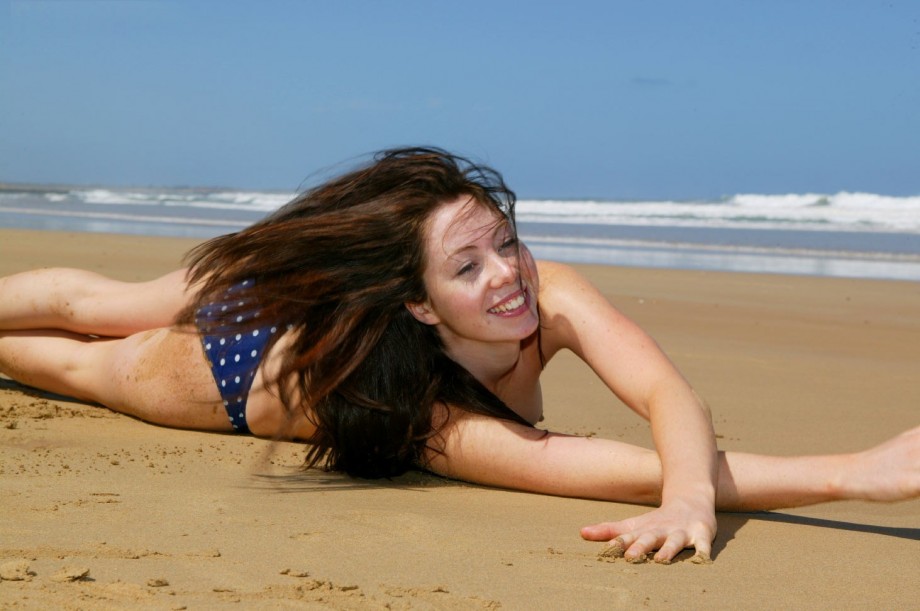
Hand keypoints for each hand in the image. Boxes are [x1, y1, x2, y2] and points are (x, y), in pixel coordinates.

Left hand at [580, 499, 716, 563]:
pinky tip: (702, 561)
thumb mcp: (634, 524)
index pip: (628, 536)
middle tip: (629, 557)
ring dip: (668, 550)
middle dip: (640, 547)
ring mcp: (682, 532)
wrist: (691, 500)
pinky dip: (704, 553)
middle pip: (649, 538)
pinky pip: (704, 546)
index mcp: (644, 529)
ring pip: (675, 541)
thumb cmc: (658, 520)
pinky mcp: (702, 535)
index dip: (617, 542)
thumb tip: (581, 533)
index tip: (606, 551)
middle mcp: (661, 530)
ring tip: (661, 560)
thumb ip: (609, 530)